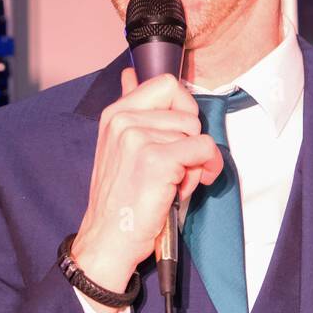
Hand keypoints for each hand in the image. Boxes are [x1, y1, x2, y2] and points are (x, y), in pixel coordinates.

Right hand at [71, 68, 222, 312]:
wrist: (107, 240)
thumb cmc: (120, 198)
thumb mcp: (120, 146)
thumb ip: (132, 109)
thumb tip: (130, 72)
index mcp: (115, 113)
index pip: (166, 84)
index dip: (183, 109)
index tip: (179, 133)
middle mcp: (123, 120)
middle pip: (187, 110)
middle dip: (190, 140)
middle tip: (174, 167)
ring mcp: (138, 138)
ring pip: (196, 133)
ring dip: (194, 160)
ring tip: (172, 182)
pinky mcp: (156, 159)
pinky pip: (203, 150)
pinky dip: (205, 169)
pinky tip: (186, 187)